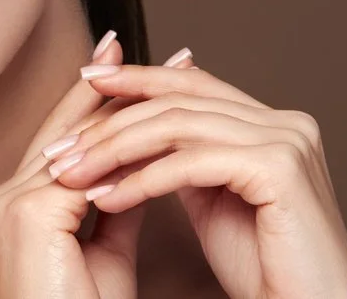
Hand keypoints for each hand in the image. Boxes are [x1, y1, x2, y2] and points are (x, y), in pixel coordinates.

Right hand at [0, 31, 171, 297]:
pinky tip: (163, 120)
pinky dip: (129, 146)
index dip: (100, 105)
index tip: (137, 75)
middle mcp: (2, 197)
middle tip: (159, 56)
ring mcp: (10, 203)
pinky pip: (88, 168)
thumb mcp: (103, 255)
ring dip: (129, 106)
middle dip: (115, 88)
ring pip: (79, 140)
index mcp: (13, 207)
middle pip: (68, 129)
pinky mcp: (28, 212)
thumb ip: (115, 206)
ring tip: (172, 75)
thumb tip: (141, 170)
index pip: (63, 142)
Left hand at [48, 48, 346, 298]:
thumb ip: (186, 154)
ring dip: (113, 150)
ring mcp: (286, 139)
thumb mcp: (211, 196)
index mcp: (270, 121)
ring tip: (70, 175)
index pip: (189, 84)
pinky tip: (106, 198)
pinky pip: (191, 163)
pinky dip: (141, 179)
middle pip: (176, 100)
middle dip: (108, 121)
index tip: (82, 81)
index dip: (134, 79)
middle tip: (60, 148)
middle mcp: (284, 121)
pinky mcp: (280, 168)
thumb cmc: (262, 268)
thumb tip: (140, 123)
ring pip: (177, 126)